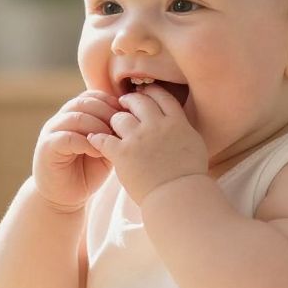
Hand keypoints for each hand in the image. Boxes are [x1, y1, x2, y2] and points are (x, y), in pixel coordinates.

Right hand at [32, 91, 120, 211]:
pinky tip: (97, 152)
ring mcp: (51, 131)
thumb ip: (112, 133)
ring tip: (111, 140)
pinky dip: (85, 143)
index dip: (111, 102)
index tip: (128, 115)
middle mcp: (61, 118)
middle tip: (122, 127)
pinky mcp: (47, 147)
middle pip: (85, 102)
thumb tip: (133, 120)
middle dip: (107, 112)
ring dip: (97, 126)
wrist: (63, 197)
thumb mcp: (105, 149)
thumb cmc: (86, 172)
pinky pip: (67, 137)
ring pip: (76, 117)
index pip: (92, 96)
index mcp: (74, 114)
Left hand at [88, 85, 206, 203]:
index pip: (162, 96)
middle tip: (124, 103)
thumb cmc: (189, 176)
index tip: (145, 93)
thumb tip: (178, 122)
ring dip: (114, 119)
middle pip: (139, 101)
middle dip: (130, 100)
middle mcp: (157, 125)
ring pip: (119, 117)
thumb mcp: (194, 144)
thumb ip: (182, 128)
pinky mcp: (123, 154)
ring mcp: (138, 139)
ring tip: (111, 124)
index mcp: (177, 122)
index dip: (151, 92)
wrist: (178, 195)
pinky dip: (97, 138)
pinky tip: (93, 138)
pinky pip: (103, 138)